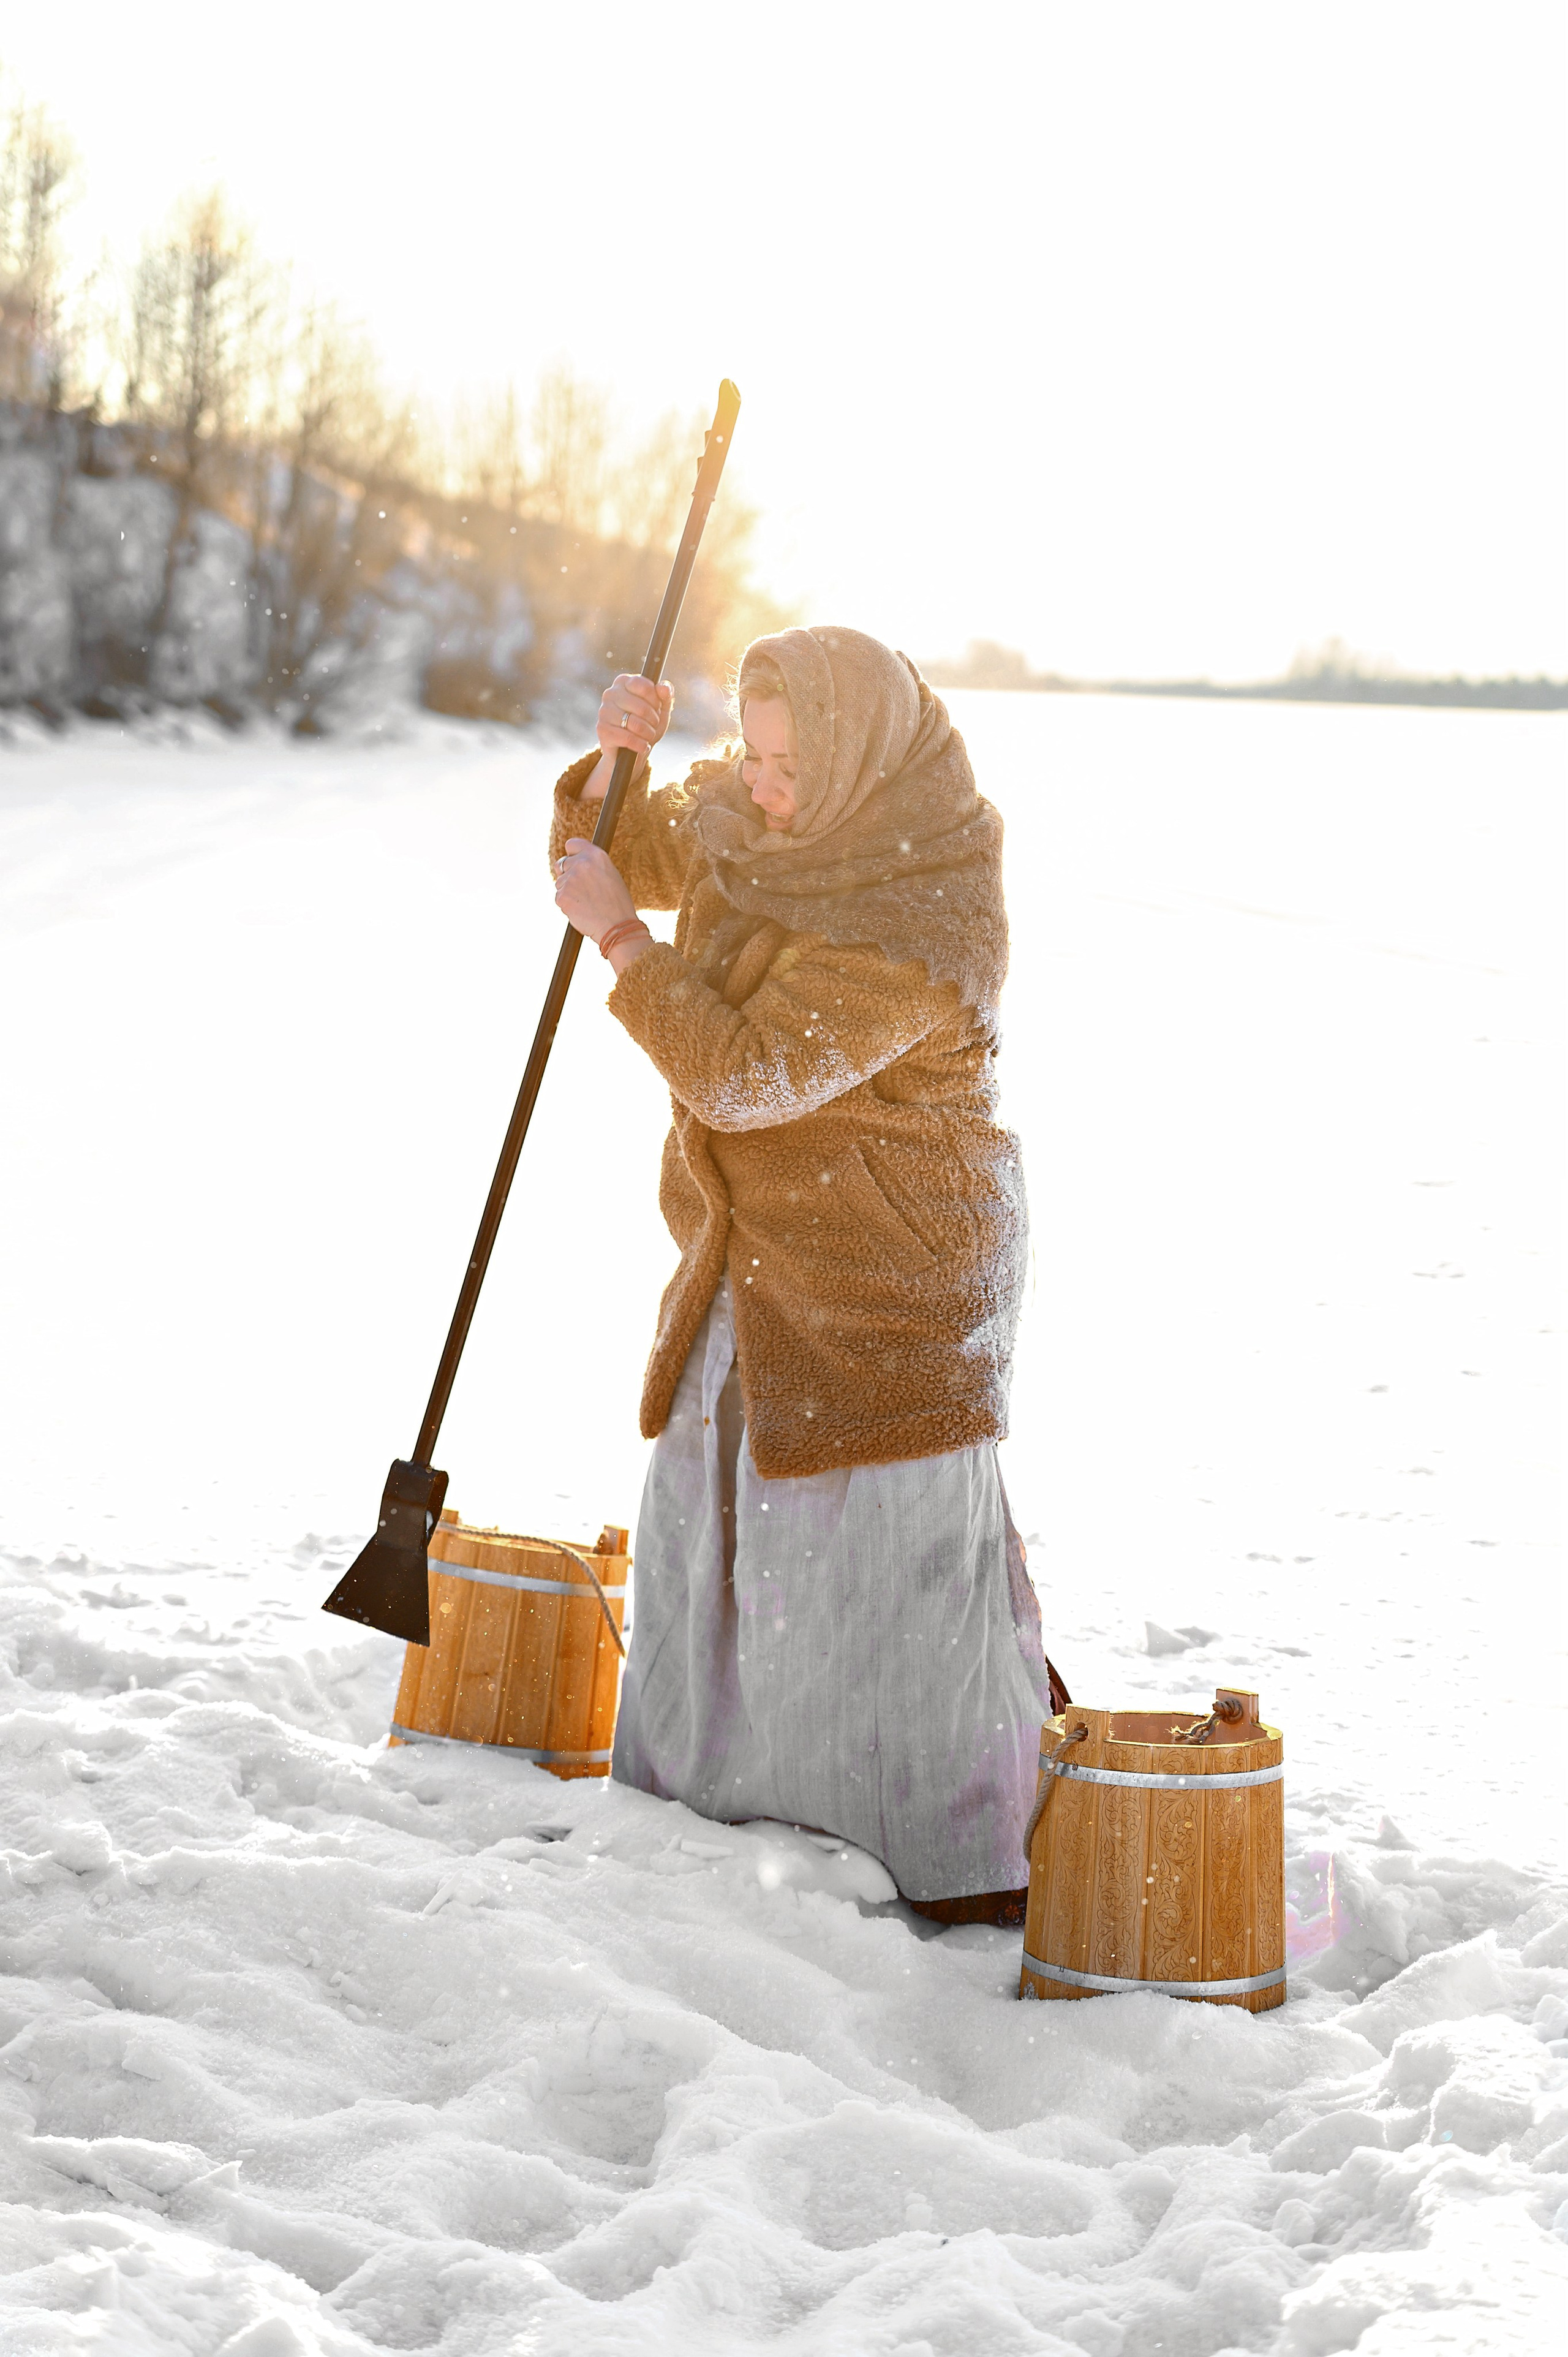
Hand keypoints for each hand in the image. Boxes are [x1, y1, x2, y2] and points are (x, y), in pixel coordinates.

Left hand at [554, 837, 637, 945]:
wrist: (617, 926)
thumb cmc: (617, 902)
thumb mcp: (610, 874)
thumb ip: (591, 864)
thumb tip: (572, 862)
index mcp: (596, 855)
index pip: (571, 844)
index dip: (571, 854)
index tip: (573, 861)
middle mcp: (581, 863)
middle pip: (561, 864)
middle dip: (568, 875)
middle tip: (584, 889)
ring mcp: (570, 879)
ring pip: (560, 882)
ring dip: (568, 890)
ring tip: (586, 901)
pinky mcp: (562, 896)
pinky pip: (559, 897)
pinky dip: (567, 904)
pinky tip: (581, 909)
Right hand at [583, 674, 672, 795]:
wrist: (633, 750)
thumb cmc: (647, 724)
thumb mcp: (661, 709)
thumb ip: (665, 695)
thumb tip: (663, 687)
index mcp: (624, 682)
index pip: (644, 687)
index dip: (656, 701)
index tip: (656, 709)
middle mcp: (610, 693)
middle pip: (642, 708)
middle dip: (653, 721)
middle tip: (652, 726)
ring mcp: (604, 711)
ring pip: (635, 724)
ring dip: (648, 734)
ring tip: (648, 736)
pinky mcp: (602, 730)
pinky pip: (628, 738)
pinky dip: (640, 745)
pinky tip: (643, 746)